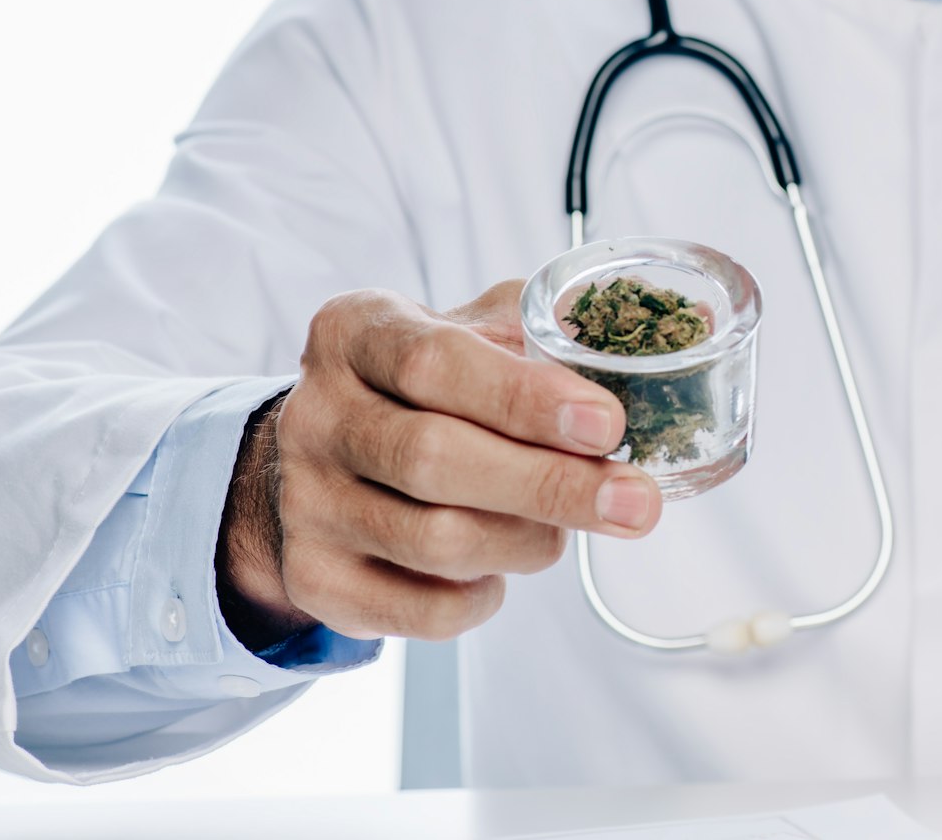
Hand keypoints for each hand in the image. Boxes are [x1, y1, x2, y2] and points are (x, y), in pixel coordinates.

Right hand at [217, 282, 657, 647]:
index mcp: (356, 332)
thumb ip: (539, 334)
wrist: (331, 457)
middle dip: (550, 485)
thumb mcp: (472, 330)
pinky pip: (424, 611)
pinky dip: (485, 596)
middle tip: (635, 501)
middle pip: (434, 458)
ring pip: (436, 540)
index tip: (607, 424)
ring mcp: (306, 503)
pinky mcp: (316, 580)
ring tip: (561, 526)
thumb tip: (626, 354)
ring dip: (527, 540)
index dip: (526, 398)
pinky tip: (502, 566)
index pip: (435, 361)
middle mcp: (316, 415)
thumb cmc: (428, 387)